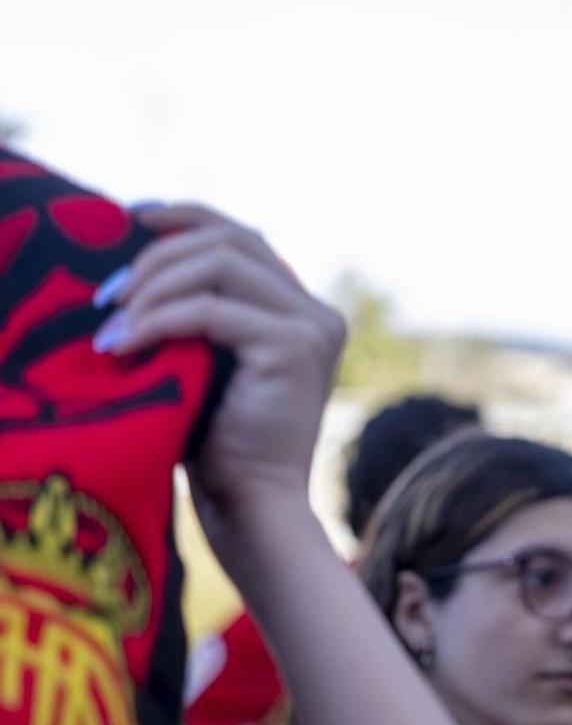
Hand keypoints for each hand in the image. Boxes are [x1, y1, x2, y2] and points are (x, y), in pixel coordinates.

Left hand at [94, 204, 344, 528]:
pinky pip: (210, 310)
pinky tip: (122, 344)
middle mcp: (316, 310)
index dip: (186, 217)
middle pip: (231, 240)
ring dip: (152, 285)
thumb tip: (135, 265)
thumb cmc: (215, 445)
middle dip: (157, 256)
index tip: (128, 220)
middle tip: (102, 295)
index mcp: (299, 310)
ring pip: (221, 263)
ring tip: (108, 323)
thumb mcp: (203, 362)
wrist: (251, 507)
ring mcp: (312, 325)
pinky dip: (157, 319)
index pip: (243, 237)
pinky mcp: (294, 346)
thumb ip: (196, 314)